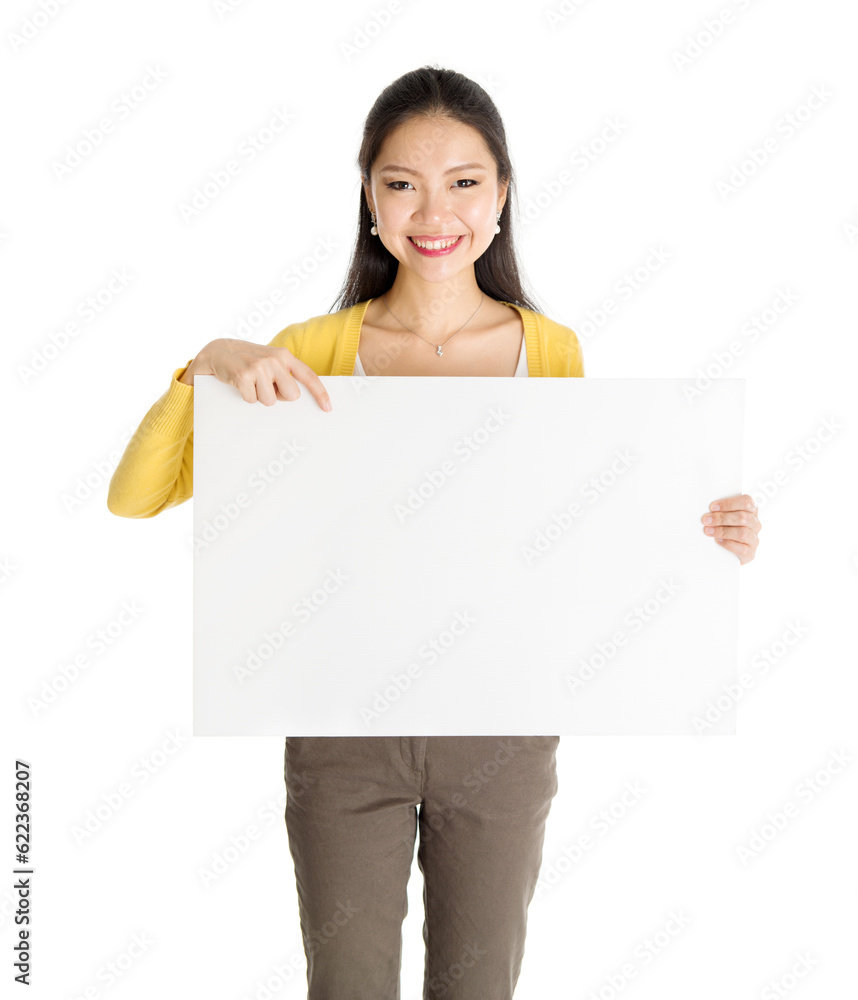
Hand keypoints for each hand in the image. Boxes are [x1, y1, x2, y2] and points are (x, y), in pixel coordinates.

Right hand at [180, 339, 332, 410]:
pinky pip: (252, 400)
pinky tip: (241, 384)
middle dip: (280, 396)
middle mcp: (274, 359)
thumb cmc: (248, 359)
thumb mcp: (270, 360)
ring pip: (270, 401)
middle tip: (266, 386)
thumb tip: (297, 397)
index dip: (320, 393)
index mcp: (285, 355)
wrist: (218, 351)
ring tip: (251, 383)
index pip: (308, 376)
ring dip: (260, 397)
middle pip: (292, 396)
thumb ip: (285, 373)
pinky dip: (246, 397)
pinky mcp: (243, 376)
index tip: (327, 408)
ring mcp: (259, 367)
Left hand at [701, 494, 760, 564]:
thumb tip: (707, 511)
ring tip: (709, 531)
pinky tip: (718, 541)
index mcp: (751, 511)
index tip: (712, 507)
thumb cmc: (725, 528)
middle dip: (722, 518)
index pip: (746, 502)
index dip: (729, 504)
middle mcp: (755, 524)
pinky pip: (743, 549)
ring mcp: (754, 539)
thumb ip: (719, 511)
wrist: (728, 552)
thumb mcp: (724, 516)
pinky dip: (728, 544)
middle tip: (706, 520)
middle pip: (743, 517)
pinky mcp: (750, 553)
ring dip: (723, 531)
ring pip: (743, 533)